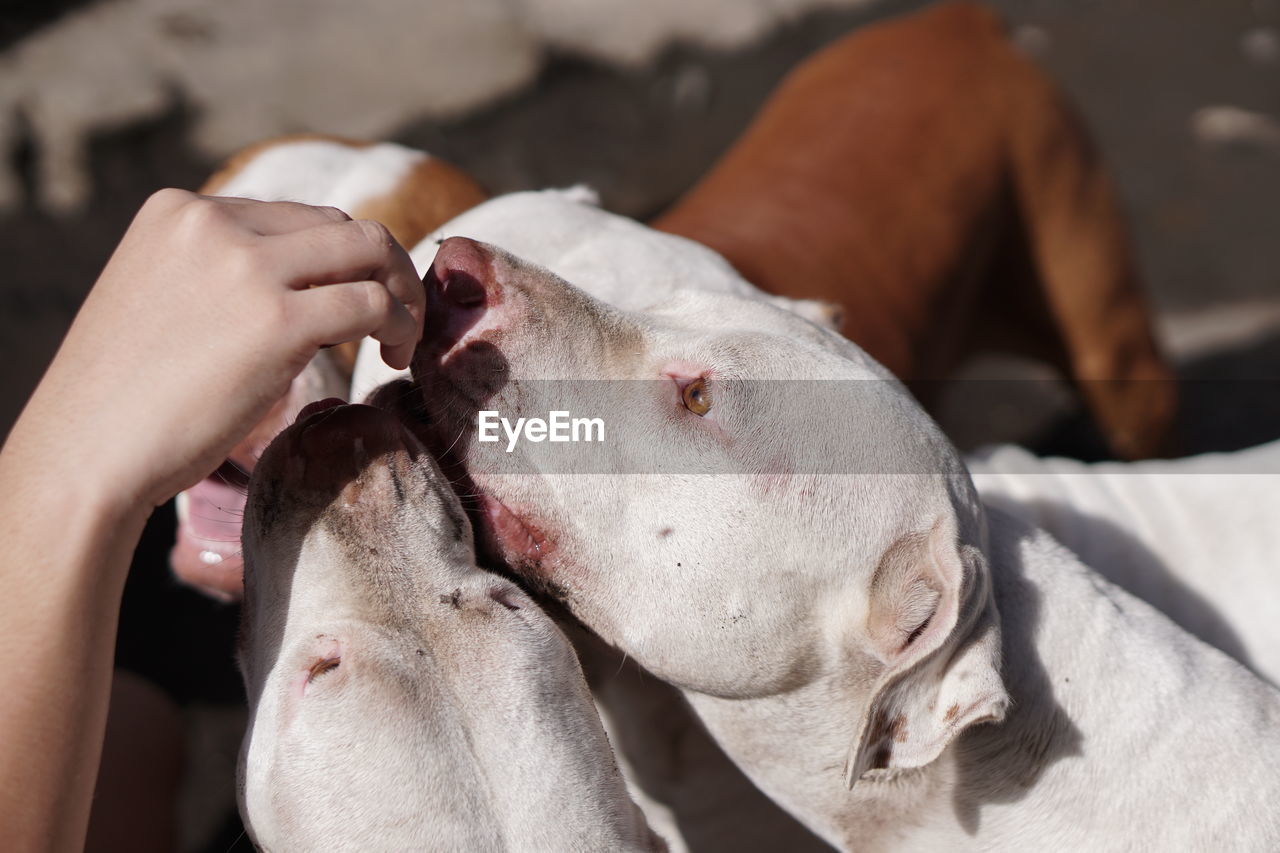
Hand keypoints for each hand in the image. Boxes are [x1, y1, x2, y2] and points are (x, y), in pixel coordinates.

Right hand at [11, 189, 424, 510]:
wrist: (85, 453)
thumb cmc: (124, 397)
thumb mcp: (163, 299)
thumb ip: (221, 274)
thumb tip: (307, 285)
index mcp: (181, 210)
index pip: (296, 217)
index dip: (338, 262)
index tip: (351, 304)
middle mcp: (213, 223)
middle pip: (342, 226)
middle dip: (384, 269)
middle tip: (395, 320)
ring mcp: (246, 268)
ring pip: (370, 252)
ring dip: (402, 294)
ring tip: (400, 341)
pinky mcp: (277, 322)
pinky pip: (372, 304)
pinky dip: (401, 326)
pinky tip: (393, 358)